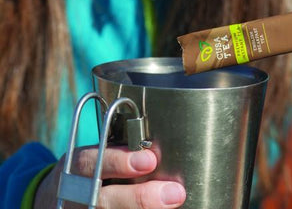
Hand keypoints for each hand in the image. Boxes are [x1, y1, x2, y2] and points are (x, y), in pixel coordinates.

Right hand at [34, 145, 185, 208]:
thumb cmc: (89, 172)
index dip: (119, 161)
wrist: (55, 201)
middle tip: (174, 193)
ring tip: (172, 206)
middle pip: (104, 200)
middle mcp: (74, 195)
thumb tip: (159, 150)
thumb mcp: (93, 156)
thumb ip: (118, 152)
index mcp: (77, 167)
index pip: (92, 162)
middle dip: (140, 198)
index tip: (150, 160)